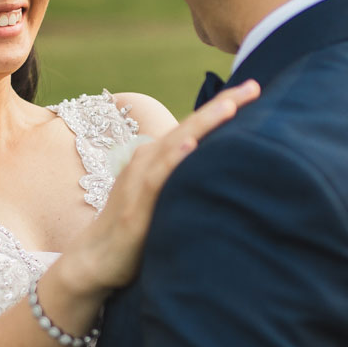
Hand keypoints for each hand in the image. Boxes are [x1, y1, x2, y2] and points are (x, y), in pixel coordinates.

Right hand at [55, 81, 260, 298]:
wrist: (94, 261)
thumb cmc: (134, 231)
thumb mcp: (164, 198)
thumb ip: (185, 180)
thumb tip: (225, 174)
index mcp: (157, 158)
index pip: (195, 126)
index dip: (223, 107)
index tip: (253, 88)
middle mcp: (148, 161)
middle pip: (190, 126)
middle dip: (222, 105)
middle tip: (254, 86)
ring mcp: (139, 180)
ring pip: (176, 144)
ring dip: (203, 123)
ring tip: (230, 105)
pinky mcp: (136, 207)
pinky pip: (157, 178)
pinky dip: (174, 159)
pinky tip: (191, 145)